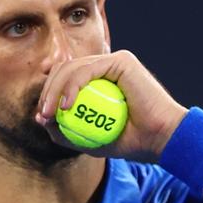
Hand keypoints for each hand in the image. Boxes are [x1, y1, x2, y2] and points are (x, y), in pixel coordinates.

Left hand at [35, 50, 187, 161]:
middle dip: (47, 91)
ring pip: (72, 68)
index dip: (48, 95)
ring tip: (50, 113)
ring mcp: (113, 61)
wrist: (161, 139)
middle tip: (42, 116)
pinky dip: (72, 86)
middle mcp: (105, 68)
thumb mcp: (91, 142)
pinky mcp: (120, 60)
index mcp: (99, 82)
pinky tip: (65, 105)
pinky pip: (88, 70)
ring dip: (55, 89)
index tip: (42, 117)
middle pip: (65, 70)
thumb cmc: (132, 142)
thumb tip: (40, 119)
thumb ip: (66, 131)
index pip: (65, 81)